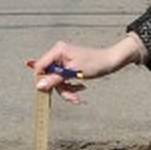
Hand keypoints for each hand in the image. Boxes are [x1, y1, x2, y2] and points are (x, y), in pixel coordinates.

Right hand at [28, 35, 143, 103]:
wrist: (111, 62)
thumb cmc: (95, 63)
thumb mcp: (74, 72)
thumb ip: (55, 79)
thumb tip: (39, 86)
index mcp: (58, 51)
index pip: (40, 66)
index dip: (43, 80)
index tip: (48, 92)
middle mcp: (58, 54)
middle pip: (49, 76)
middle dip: (61, 89)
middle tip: (73, 98)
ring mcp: (63, 61)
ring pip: (57, 81)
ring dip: (67, 91)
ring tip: (78, 98)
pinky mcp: (68, 68)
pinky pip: (63, 80)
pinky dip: (71, 88)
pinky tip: (80, 88)